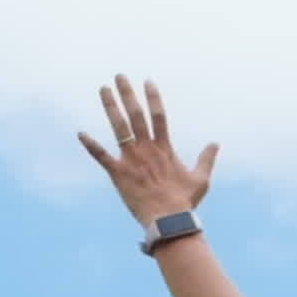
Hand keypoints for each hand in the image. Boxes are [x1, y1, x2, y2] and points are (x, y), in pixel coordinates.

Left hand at [78, 74, 215, 227]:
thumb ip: (206, 159)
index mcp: (164, 148)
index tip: (147, 82)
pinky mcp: (119, 173)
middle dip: (127, 94)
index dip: (153, 97)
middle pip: (136, 115)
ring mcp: (131, 159)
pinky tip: (80, 134)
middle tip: (119, 76)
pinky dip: (91, 145)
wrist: (168, 220)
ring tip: (103, 90)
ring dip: (111, 107)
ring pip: (119, 128)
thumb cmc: (184, 202)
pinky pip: (102, 156)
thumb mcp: (201, 179)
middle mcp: (146, 148)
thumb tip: (215, 143)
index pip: (158, 116)